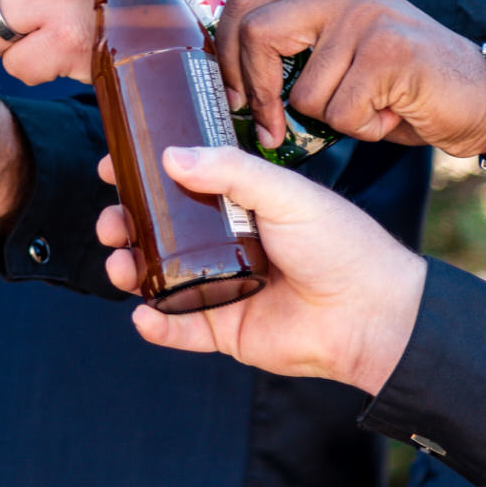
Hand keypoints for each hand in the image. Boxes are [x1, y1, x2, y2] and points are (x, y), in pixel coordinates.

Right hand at [96, 146, 427, 393]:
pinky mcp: (226, 330)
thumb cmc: (341, 246)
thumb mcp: (287, 193)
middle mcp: (225, 246)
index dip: (143, 179)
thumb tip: (171, 155)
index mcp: (240, 207)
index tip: (112, 168)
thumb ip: (231, 170)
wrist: (373, 315)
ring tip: (120, 264)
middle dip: (124, 225)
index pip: (180, 186)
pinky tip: (142, 314)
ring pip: (159, 280)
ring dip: (129, 270)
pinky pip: (180, 330)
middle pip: (158, 233)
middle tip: (111, 220)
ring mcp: (222, 289)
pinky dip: (155, 325)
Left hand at [214, 0, 485, 154]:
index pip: (242, 2)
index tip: (234, 96)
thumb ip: (292, 58)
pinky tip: (392, 113)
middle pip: (256, 33)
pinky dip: (361, 128)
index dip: (224, 55)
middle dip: (257, 92)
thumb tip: (229, 90)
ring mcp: (369, 16)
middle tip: (270, 128)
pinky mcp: (390, 51)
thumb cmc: (403, 90)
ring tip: (371, 108)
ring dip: (331, 120)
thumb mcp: (339, 61)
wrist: (485, 99)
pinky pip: (340, 112)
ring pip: (303, 91)